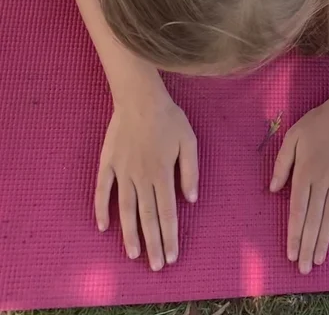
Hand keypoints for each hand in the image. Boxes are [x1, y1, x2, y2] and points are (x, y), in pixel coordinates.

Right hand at [95, 92, 198, 271]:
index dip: (170, 236)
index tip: (171, 257)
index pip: (167, 213)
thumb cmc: (168, 118)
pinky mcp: (108, 163)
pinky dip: (101, 209)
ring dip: (129, 233)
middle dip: (152, 243)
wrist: (140, 97)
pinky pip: (102, 190)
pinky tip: (103, 226)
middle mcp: (141, 178)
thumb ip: (189, 171)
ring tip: (133, 254)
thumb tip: (191, 199)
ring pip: (125, 209)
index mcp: (161, 174)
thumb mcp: (189, 141)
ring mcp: (122, 172)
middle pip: (147, 217)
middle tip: (155, 266)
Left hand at [270, 86, 328, 273]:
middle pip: (313, 220)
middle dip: (307, 246)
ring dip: (322, 241)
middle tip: (303, 269)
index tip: (290, 254)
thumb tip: (272, 189)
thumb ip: (281, 164)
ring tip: (317, 260)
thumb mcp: (293, 136)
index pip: (297, 210)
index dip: (294, 234)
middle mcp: (322, 182)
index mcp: (305, 172)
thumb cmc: (318, 122)